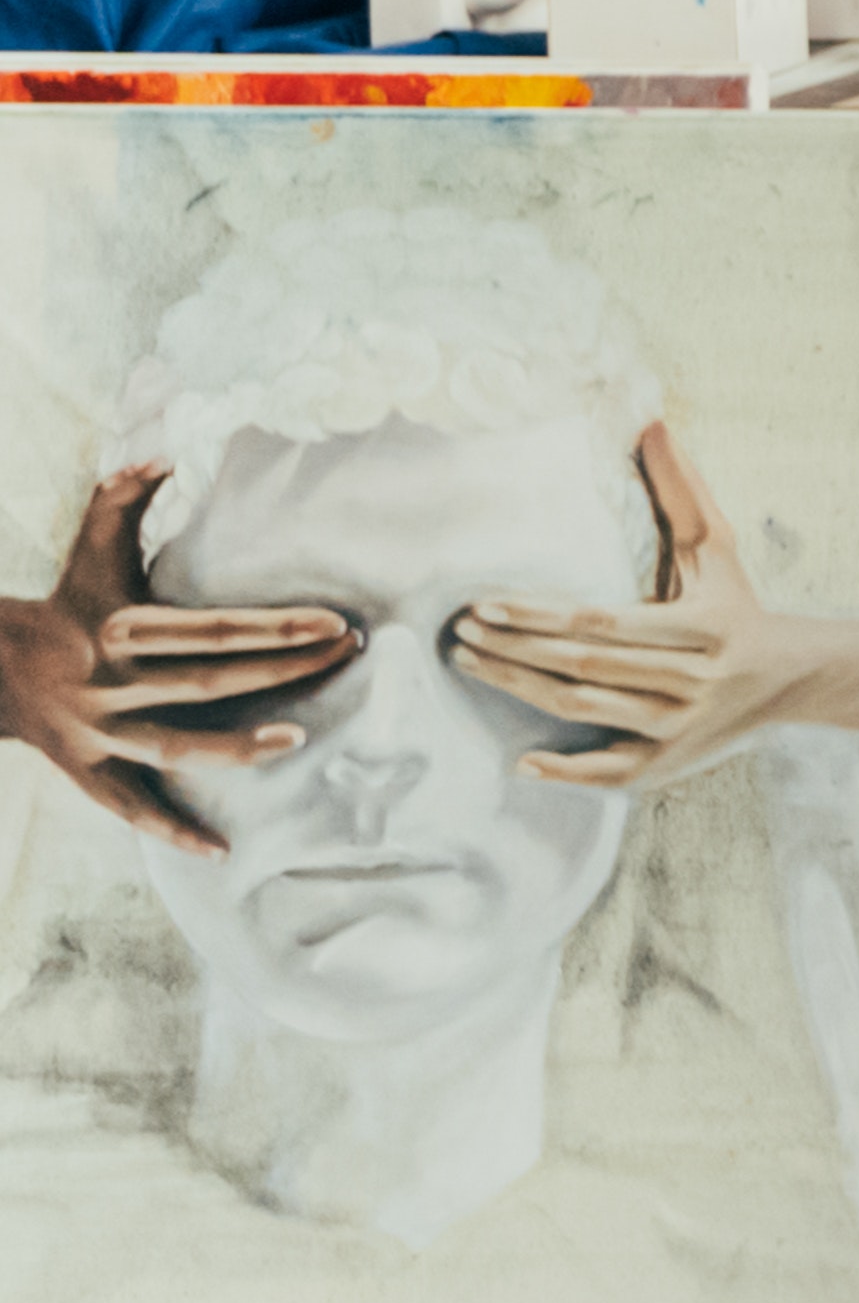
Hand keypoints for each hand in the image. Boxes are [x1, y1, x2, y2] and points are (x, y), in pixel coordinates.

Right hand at [0, 466, 351, 854]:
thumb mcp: (89, 547)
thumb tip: (157, 455)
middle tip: (350, 657)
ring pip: (174, 744)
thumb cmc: (66, 602)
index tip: (337, 622)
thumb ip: (122, 498)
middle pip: (209, 682)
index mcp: (120, 628)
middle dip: (283, 671)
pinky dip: (172, 830)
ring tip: (298, 739)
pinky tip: (221, 848)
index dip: (276, 626)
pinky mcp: (87, 771)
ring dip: (235, 747)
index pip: (213, 628)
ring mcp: (97, 732)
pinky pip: (132, 808)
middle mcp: (110, 683)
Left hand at [448, 421, 858, 788]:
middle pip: (583, 669)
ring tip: (470, 665)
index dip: (540, 616)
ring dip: (520, 692)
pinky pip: (611, 774)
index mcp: (700, 627)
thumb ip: (682, 488)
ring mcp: (678, 727)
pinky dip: (566, 773)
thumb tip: (650, 422)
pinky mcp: (670, 763)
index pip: (603, 623)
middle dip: (513, 651)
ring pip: (585, 713)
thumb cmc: (740, 604)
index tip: (486, 602)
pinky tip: (520, 764)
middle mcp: (689, 681)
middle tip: (459, 632)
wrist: (793, 678)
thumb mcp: (718, 547)